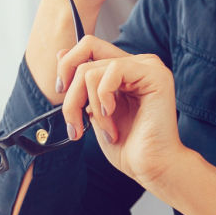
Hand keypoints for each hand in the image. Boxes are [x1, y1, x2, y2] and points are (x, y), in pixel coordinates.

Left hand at [57, 35, 182, 186]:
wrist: (151, 167)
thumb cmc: (128, 146)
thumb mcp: (94, 111)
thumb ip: (82, 84)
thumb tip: (60, 54)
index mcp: (124, 70)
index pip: (88, 47)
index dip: (67, 66)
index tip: (62, 93)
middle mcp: (137, 63)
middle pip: (85, 54)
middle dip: (71, 94)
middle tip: (75, 122)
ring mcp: (148, 66)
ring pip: (92, 69)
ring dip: (90, 106)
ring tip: (105, 129)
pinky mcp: (155, 74)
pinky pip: (113, 71)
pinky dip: (104, 100)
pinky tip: (113, 116)